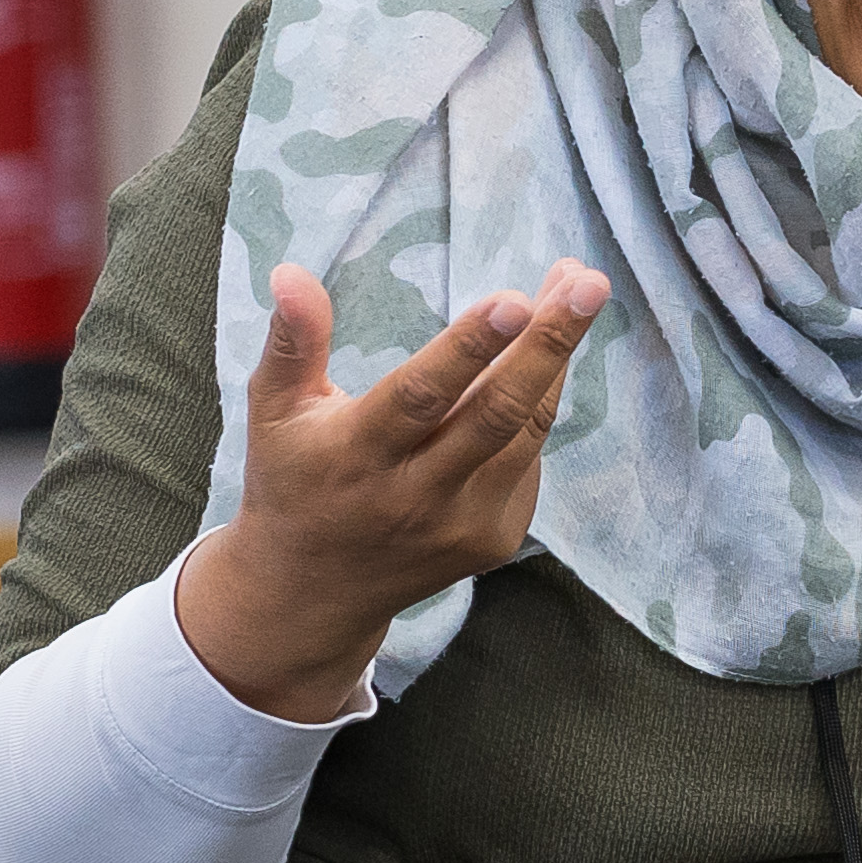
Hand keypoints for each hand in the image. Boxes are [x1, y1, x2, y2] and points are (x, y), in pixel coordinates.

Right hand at [176, 260, 609, 717]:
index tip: (515, 298)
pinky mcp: (493, 540)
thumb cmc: (293, 479)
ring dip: (556, 360)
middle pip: (496, 413)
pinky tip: (539, 358)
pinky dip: (536, 404)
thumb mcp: (274, 411)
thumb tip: (291, 272)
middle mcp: (415, 496)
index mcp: (358, 455)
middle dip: (548, 343)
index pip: (421, 396)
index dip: (469, 347)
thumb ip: (291, 342)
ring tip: (578, 293)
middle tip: (587, 282)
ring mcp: (462, 524)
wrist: (312, 591)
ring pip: (526, 431)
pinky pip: (527, 458)